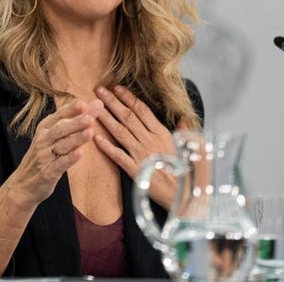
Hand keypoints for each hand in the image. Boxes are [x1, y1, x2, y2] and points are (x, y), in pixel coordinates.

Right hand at [7, 99, 103, 206]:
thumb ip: (74, 121)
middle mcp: (43, 140)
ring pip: (62, 145)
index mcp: (44, 128)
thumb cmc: (43, 156)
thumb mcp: (53, 136)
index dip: (71, 109)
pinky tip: (80, 153)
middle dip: (75, 122)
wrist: (23, 184)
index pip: (59, 116)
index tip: (83, 103)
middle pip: (60, 129)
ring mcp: (44, 156)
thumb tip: (96, 104)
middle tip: (90, 117)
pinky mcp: (47, 172)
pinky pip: (59, 164)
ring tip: (90, 132)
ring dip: (76, 139)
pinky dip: (70, 159)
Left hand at [93, 85, 178, 209]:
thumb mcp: (190, 148)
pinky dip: (105, 146)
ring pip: (120, 131)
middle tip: (99, 90)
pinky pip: (117, 155)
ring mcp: (141, 154)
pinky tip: (95, 137)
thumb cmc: (187, 172)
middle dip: (112, 102)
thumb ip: (184, 132)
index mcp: (162, 133)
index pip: (142, 110)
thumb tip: (183, 120)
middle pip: (128, 117)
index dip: (128, 98)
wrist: (184, 196)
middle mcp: (149, 140)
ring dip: (106, 118)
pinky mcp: (134, 170)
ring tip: (94, 107)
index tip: (117, 87)